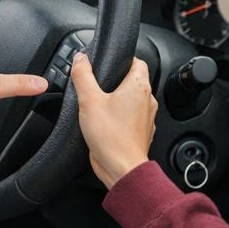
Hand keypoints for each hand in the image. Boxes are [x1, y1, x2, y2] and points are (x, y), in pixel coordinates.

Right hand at [71, 54, 156, 188]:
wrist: (122, 168)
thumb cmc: (111, 137)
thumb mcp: (89, 100)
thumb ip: (83, 76)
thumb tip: (80, 59)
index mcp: (139, 86)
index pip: (138, 62)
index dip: (123, 60)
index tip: (108, 64)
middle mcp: (148, 100)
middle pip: (134, 81)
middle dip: (117, 82)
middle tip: (98, 86)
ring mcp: (147, 118)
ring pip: (133, 101)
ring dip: (118, 100)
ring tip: (100, 105)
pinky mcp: (141, 132)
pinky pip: (132, 118)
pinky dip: (121, 117)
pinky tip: (106, 123)